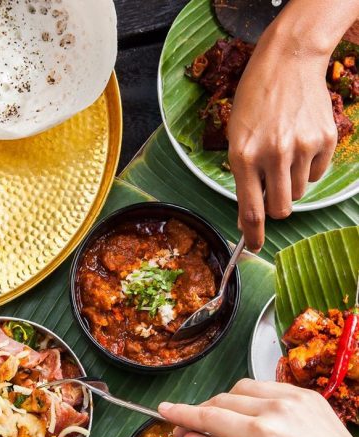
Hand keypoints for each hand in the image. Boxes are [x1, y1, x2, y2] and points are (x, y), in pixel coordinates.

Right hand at [158, 379, 358, 436]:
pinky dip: (251, 398)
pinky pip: (265, 387)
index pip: (208, 416)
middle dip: (203, 413)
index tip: (162, 410)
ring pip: (240, 388)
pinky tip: (255, 417)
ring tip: (229, 426)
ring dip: (226, 403)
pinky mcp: (305, 393)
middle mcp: (275, 408)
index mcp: (261, 435)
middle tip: (192, 432)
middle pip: (221, 400)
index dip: (181, 413)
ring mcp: (292, 396)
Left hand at [228, 25, 336, 251]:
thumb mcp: (236, 139)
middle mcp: (273, 155)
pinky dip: (308, 167)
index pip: (251, 210)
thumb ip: (243, 178)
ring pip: (298, 192)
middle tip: (271, 190)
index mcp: (243, 157)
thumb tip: (248, 217)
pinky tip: (300, 142)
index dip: (253, 236)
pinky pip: (317, 174)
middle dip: (275, 208)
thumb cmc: (254, 102)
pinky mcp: (326, 140)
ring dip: (290, 183)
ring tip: (283, 154)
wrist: (287, 62)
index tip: (254, 248)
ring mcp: (303, 147)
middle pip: (280, 209)